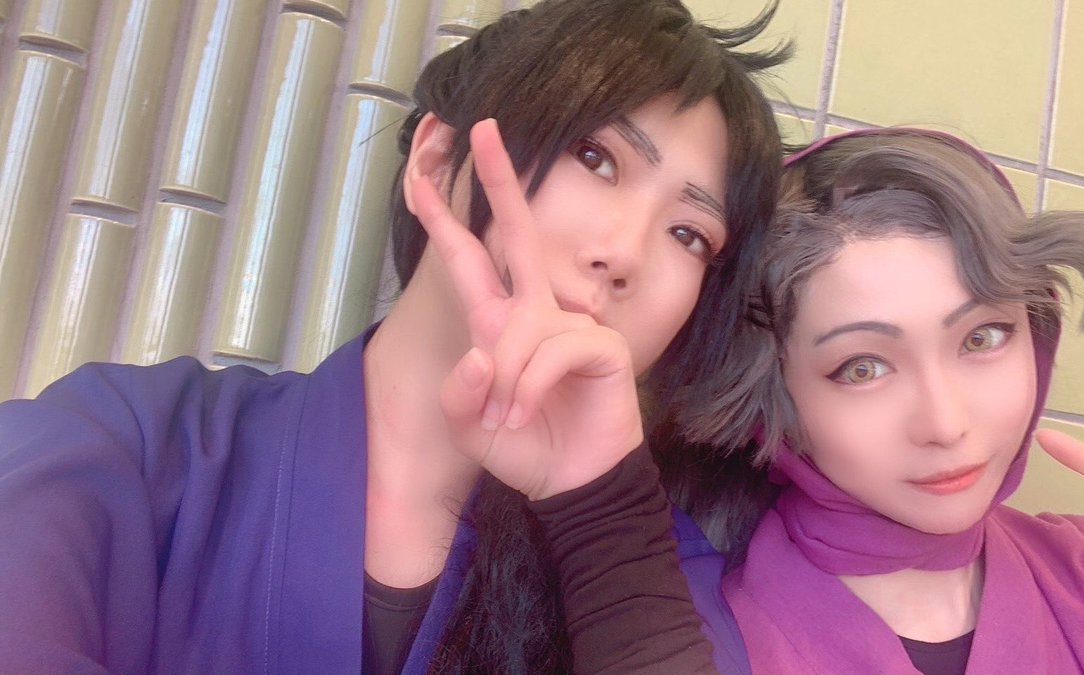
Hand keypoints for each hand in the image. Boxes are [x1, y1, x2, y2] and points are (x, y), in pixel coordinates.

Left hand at [409, 119, 642, 499]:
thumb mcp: (468, 425)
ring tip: (505, 420)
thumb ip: (458, 392)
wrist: (570, 484)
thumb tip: (478, 355)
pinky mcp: (601, 345)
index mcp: (499, 322)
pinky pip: (553, 351)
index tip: (419, 179)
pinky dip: (529, 388)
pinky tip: (528, 413)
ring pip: (522, 328)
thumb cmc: (522, 448)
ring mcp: (571, 323)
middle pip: (520, 233)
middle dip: (500, 180)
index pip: (470, 262)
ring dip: (503, 382)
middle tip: (483, 128)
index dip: (444, 222)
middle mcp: (536, 311)